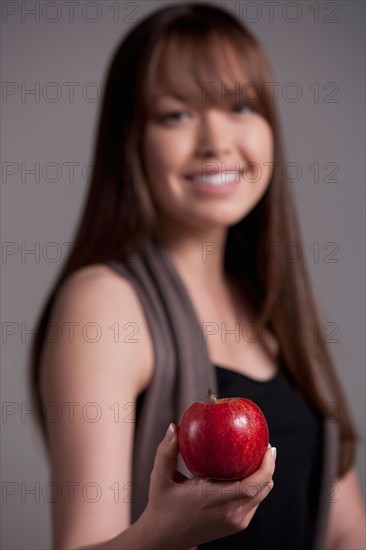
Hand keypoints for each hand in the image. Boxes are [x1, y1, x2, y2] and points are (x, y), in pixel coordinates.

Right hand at [141, 423, 275, 548]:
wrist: (164, 538)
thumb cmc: (162, 505)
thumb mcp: (159, 477)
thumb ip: (166, 451)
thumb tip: (174, 426)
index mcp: (212, 500)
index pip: (250, 486)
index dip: (266, 467)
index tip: (269, 448)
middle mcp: (228, 513)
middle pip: (263, 489)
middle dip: (269, 466)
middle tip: (266, 446)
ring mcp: (234, 522)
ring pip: (261, 496)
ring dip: (264, 476)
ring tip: (259, 456)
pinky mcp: (236, 525)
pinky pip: (254, 502)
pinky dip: (256, 487)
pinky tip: (249, 472)